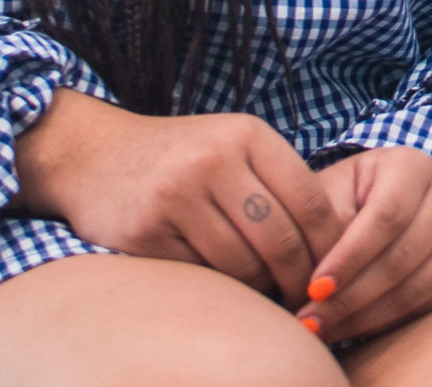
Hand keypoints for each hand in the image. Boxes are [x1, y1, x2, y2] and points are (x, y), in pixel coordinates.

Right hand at [13, 88, 346, 304]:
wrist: (95, 154)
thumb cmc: (182, 156)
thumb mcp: (234, 146)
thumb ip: (278, 183)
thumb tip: (336, 246)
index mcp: (247, 135)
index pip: (311, 200)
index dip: (330, 244)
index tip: (334, 269)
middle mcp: (213, 160)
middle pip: (280, 239)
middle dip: (299, 277)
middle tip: (305, 297)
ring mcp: (176, 195)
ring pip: (242, 264)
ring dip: (259, 287)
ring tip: (264, 290)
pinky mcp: (144, 231)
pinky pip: (200, 274)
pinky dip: (218, 286)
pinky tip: (220, 282)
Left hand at [296, 147, 431, 345]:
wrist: (385, 204)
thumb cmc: (347, 197)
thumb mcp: (331, 195)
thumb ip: (326, 227)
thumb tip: (322, 283)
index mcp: (413, 165)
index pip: (385, 216)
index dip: (349, 257)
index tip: (314, 288)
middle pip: (403, 256)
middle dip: (353, 295)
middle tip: (312, 320)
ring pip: (419, 286)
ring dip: (368, 317)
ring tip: (327, 329)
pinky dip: (391, 323)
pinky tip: (356, 327)